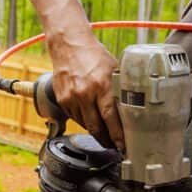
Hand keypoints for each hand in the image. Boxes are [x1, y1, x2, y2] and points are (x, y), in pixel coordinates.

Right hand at [48, 34, 124, 149]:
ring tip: (104, 134)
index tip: (122, 146)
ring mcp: (71, 98)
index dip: (117, 136)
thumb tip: (130, 110)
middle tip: (114, 146)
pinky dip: (84, 121)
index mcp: (101, 85)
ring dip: (95, 131)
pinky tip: (90, 117)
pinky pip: (75, 118)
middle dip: (106, 140)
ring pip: (85, 125)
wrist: (68, 45)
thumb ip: (118, 89)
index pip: (110, 118)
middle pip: (96, 128)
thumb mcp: (113, 69)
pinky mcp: (62, 100)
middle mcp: (84, 93)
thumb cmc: (93, 55)